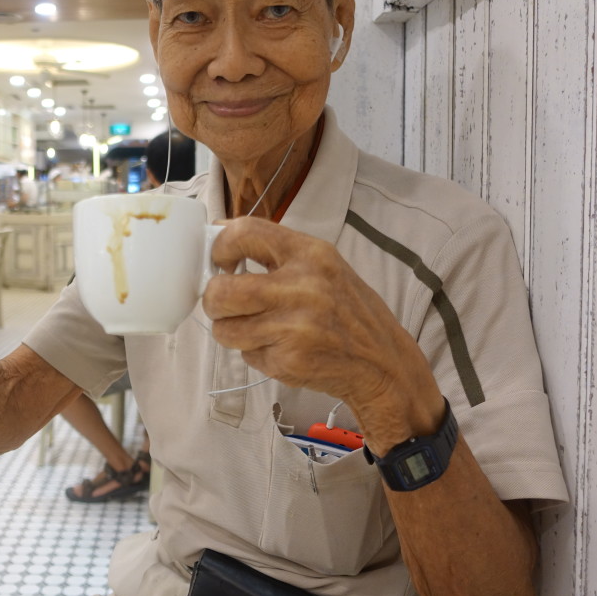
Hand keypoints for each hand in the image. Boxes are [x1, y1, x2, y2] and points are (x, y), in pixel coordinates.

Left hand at [202, 216, 441, 445]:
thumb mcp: (323, 266)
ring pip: (225, 329)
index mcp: (310, 254)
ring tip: (257, 329)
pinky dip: (256, 353)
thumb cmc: (346, 310)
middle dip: (214, 300)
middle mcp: (302, 287)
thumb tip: (218, 236)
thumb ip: (275, 251)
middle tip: (226, 304)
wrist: (382, 362)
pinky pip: (246, 354)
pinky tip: (282, 348)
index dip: (219, 247)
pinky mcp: (289, 360)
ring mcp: (294, 326)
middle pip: (220, 291)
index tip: (219, 261)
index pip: (244, 233)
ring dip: (232, 331)